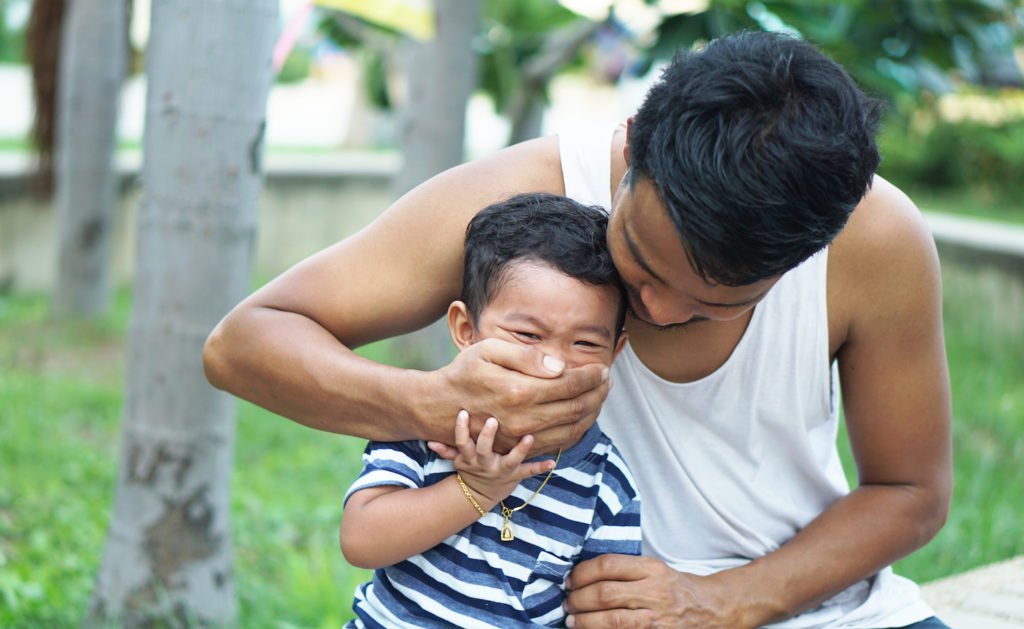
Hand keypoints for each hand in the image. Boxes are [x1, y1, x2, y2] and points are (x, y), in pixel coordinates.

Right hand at [432, 410, 556, 505]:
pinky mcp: (516, 476)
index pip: (462, 442)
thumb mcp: (457, 460)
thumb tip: (429, 441)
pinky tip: (552, 463)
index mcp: (470, 457)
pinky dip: (540, 467)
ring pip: (511, 460)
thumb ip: (446, 449)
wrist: (479, 495)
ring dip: (520, 449)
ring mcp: (501, 470)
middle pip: (484, 449)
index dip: (461, 429)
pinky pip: (529, 472)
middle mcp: (485, 463)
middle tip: (492, 420)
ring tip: (529, 437)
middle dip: (487, 436)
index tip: (463, 412)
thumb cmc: (470, 469)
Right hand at [436, 337, 609, 452]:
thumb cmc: (465, 372)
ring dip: (593, 412)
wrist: (439, 407)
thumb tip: (559, 366)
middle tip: (607, 380)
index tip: (602, 368)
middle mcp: (524, 419)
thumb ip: (526, 357)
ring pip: (573, 429)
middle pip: (576, 408)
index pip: (569, 385)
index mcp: (519, 391)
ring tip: (600, 395)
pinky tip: (583, 414)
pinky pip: (559, 443)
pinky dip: (578, 429)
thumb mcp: (488, 350)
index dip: (591, 376)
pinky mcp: (520, 449)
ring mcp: (522, 438)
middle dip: (598, 393)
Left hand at [564, 555, 748, 628]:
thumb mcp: (653, 568)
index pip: (608, 565)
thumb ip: (624, 569)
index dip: (582, 573)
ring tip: (572, 621)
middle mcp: (655, 592)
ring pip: (613, 621)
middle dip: (579, 599)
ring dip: (586, 622)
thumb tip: (581, 575)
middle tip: (567, 603)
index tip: (569, 580)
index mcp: (651, 568)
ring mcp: (657, 618)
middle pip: (606, 594)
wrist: (709, 609)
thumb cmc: (672, 587)